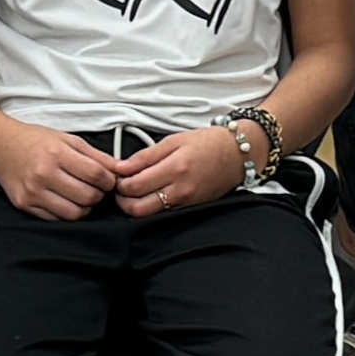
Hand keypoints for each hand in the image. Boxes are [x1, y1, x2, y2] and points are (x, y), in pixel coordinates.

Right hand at [0, 118, 124, 218]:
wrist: (0, 146)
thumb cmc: (35, 141)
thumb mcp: (68, 139)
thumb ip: (96, 156)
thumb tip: (121, 170)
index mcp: (57, 154)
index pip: (96, 175)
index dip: (109, 181)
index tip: (108, 180)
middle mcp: (44, 174)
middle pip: (87, 197)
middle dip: (98, 195)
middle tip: (95, 188)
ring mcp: (33, 192)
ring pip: (74, 213)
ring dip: (84, 207)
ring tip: (80, 195)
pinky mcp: (25, 205)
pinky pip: (56, 219)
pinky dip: (66, 212)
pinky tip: (64, 200)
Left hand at [111, 126, 249, 217]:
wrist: (238, 155)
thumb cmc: (209, 143)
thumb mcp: (175, 140)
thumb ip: (146, 156)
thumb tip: (122, 167)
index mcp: (175, 168)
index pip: (135, 186)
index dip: (119, 183)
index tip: (116, 176)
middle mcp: (181, 190)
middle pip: (138, 208)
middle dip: (122, 200)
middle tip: (119, 188)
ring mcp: (186, 203)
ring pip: (149, 215)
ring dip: (134, 205)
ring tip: (132, 191)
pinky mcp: (191, 208)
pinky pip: (163, 213)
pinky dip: (151, 207)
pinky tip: (149, 194)